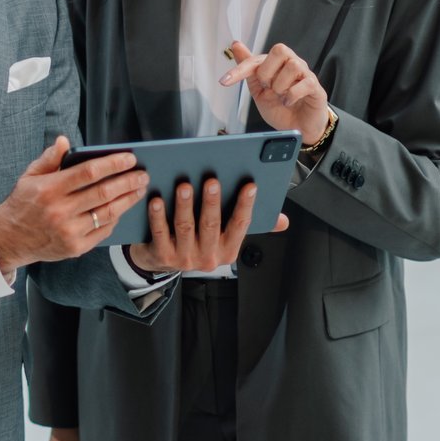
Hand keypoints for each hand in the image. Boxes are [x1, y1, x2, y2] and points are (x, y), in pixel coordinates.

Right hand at [0, 137, 149, 271]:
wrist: (9, 239)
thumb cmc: (22, 204)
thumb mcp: (29, 176)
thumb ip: (49, 158)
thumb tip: (64, 140)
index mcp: (50, 189)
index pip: (88, 172)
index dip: (112, 164)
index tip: (129, 158)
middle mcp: (60, 211)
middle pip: (103, 192)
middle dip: (128, 181)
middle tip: (143, 174)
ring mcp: (69, 231)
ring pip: (108, 213)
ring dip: (128, 200)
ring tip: (139, 189)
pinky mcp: (75, 248)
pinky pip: (103, 231)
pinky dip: (116, 218)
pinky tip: (123, 208)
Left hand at [123, 174, 287, 276]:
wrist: (161, 260)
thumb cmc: (197, 241)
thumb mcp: (226, 237)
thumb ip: (252, 225)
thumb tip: (283, 221)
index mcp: (228, 249)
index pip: (240, 225)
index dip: (245, 205)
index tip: (250, 185)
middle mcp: (209, 256)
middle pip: (211, 225)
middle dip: (212, 202)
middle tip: (212, 180)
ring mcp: (185, 258)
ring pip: (186, 227)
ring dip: (185, 205)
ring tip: (184, 185)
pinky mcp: (163, 255)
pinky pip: (161, 233)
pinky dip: (159, 216)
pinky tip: (157, 200)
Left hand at [221, 40, 329, 137]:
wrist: (299, 128)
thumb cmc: (281, 107)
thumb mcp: (259, 91)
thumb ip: (248, 70)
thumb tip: (236, 45)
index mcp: (276, 64)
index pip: (256, 58)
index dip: (239, 69)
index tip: (225, 81)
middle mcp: (291, 64)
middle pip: (280, 50)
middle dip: (267, 71)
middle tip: (268, 87)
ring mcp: (305, 74)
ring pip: (293, 65)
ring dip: (280, 85)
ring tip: (280, 95)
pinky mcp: (315, 87)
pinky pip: (305, 83)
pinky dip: (292, 95)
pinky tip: (288, 102)